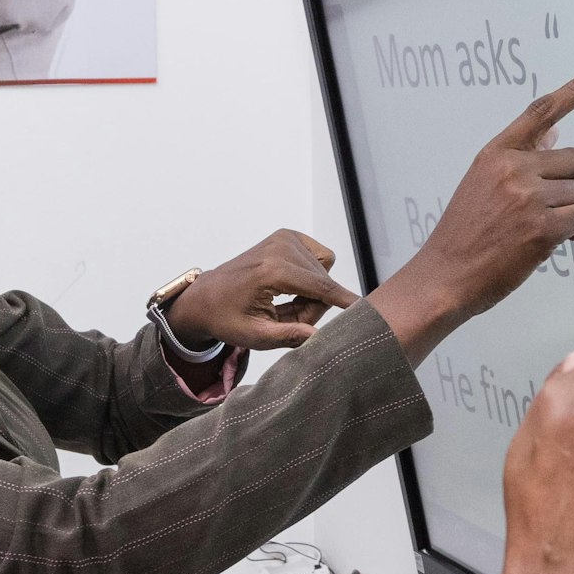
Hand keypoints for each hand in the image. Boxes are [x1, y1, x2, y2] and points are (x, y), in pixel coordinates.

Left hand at [169, 231, 362, 350]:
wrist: (206, 296)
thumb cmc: (227, 318)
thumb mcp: (255, 336)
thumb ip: (288, 336)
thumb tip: (318, 337)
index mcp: (272, 270)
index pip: (321, 287)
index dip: (345, 301)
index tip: (367, 309)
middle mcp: (280, 247)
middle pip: (324, 282)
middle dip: (315, 304)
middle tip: (287, 318)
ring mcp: (284, 238)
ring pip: (325, 269)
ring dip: (313, 289)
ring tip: (286, 302)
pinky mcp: (287, 236)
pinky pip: (320, 258)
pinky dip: (311, 274)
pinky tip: (290, 286)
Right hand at [367, 69, 573, 360]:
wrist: (445, 276)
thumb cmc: (465, 234)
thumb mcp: (482, 184)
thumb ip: (520, 158)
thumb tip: (555, 135)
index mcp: (496, 154)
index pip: (541, 112)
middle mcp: (513, 168)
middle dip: (572, 185)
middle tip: (552, 208)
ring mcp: (528, 198)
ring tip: (550, 229)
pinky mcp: (543, 229)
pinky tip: (567, 239)